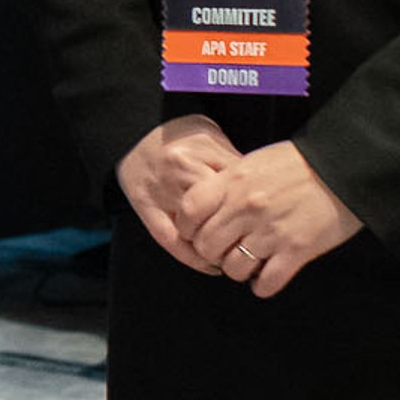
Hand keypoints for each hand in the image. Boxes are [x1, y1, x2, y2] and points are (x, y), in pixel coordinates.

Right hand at [115, 115, 245, 272]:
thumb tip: (259, 188)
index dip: (252, 208)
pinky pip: (169, 240)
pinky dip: (191, 258)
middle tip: (259, 243)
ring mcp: (160, 195)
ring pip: (196, 231)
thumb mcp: (208, 136)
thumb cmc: (175, 134)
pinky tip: (210, 266)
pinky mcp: (146, 209)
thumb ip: (230, 160)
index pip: (233, 189)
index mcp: (195, 155)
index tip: (268, 220)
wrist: (131, 134)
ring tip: (239, 257)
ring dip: (219, 248)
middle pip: (217, 212)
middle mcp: (177, 176)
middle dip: (239, 230)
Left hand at [180, 140, 362, 297]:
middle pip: (207, 245)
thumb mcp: (254, 162)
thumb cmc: (299, 163)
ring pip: (234, 269)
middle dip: (212, 253)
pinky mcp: (297, 251)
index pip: (189, 211)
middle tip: (224, 252)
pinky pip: (267, 283)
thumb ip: (229, 184)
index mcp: (233, 182)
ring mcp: (271, 231)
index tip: (196, 232)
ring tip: (248, 264)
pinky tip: (266, 279)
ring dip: (238, 271)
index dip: (187, 226)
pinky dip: (263, 286)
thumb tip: (210, 205)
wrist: (344, 168)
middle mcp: (246, 208)